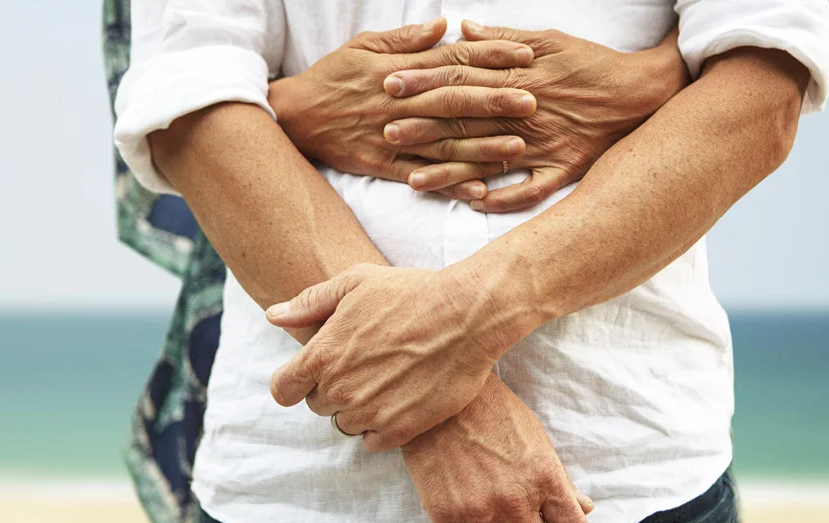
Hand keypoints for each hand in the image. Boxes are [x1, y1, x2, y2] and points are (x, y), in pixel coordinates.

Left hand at [265, 264, 505, 452]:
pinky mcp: (400, 429)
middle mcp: (340, 387)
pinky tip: (401, 401)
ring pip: (347, 424)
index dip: (293, 384)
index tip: (307, 380)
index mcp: (323, 354)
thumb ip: (311, 302)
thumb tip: (273, 315)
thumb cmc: (414, 292)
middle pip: (319, 406)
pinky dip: (384, 428)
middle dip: (334, 389)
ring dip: (360, 409)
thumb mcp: (358, 281)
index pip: (282, 389)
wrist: (467, 316)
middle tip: (366, 367)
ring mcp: (369, 411)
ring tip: (388, 381)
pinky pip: (374, 442)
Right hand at [269, 18, 536, 199]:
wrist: (295, 115)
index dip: (491, 56)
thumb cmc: (333, 76)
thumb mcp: (365, 46)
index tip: (526, 55)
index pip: (453, 60)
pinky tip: (479, 190)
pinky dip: (450, 183)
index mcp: (401, 70)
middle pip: (455, 101)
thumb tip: (446, 26)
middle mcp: (401, 103)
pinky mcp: (383, 164)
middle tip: (533, 102)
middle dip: (495, 101)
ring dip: (481, 146)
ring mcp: (393, 136)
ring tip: (517, 148)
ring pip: (444, 142)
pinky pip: (422, 176)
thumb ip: (407, 39)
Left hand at [383, 20, 691, 210]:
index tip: (389, 85)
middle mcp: (526, 113)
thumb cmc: (592, 63)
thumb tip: (461, 30)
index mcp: (519, 78)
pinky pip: (528, 192)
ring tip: (413, 180)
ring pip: (488, 161)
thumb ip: (502, 38)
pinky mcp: (563, 170)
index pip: (461, 79)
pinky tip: (472, 207)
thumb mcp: (549, 39)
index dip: (424, 82)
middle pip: (466, 121)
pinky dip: (502, 200)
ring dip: (450, 172)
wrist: (643, 93)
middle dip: (423, 127)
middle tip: (385, 131)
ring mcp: (543, 145)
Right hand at [402, 375, 594, 522]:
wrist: (440, 398)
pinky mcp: (445, 512)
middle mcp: (515, 500)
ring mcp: (479, 508)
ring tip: (489, 506)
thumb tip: (583, 509)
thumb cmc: (493, 413)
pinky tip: (466, 507)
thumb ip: (559, 480)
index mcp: (545, 479)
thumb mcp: (536, 440)